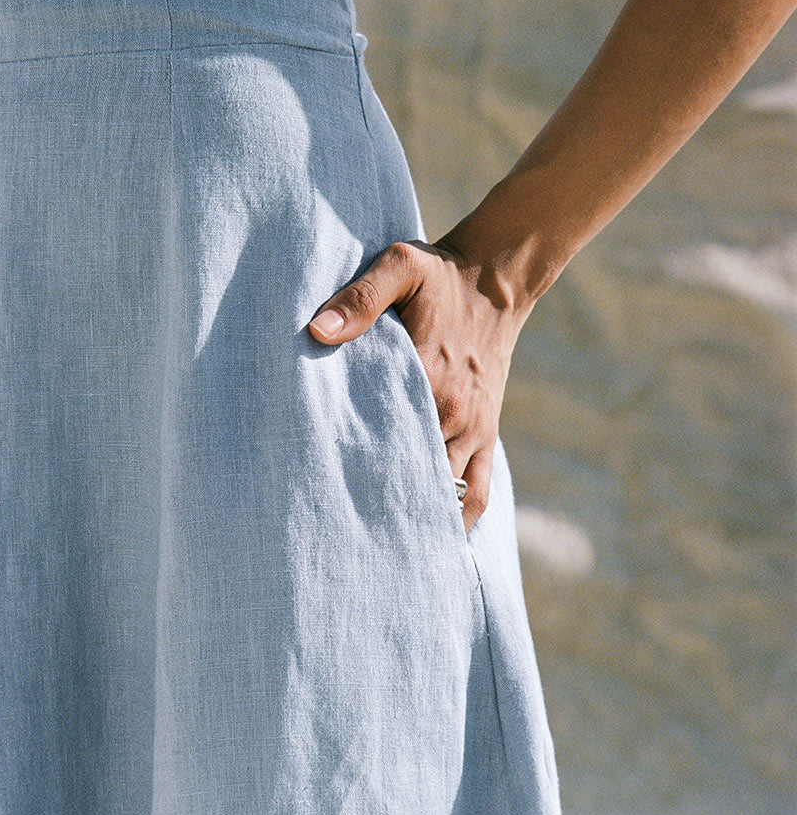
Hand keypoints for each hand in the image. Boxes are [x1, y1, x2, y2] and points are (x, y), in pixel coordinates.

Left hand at [307, 237, 528, 532]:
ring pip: (446, 494)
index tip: (319, 494)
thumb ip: (360, 298)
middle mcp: (454, 414)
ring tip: (376, 547)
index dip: (352, 469)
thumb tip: (318, 331)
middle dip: (378, 506)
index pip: (384, 440)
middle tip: (337, 536)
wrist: (496, 279)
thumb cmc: (439, 275)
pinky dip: (459, 519)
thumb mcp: (399, 267)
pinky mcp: (487, 434)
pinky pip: (479, 491)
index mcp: (428, 377)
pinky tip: (432, 539)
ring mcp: (474, 429)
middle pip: (413, 477)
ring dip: (416, 518)